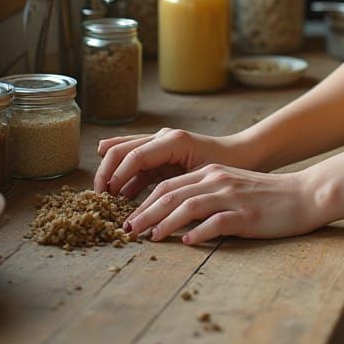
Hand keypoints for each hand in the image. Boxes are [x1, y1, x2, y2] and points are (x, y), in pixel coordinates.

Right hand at [94, 128, 248, 199]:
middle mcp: (163, 137)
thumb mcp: (203, 176)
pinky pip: (136, 165)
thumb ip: (176, 186)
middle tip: (98, 199)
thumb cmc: (229, 164)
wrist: (246, 155)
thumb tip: (149, 206)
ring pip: (124, 154)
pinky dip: (124, 180)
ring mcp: (161, 144)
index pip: (132, 155)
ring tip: (105, 200)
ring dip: (111, 175)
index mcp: (172, 140)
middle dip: (105, 172)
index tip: (105, 199)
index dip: (115, 176)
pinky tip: (120, 199)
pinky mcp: (162, 155)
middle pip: (120, 149)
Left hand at [122, 164, 324, 243]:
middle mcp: (218, 180)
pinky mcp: (245, 215)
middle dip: (144, 212)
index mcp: (212, 172)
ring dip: (164, 223)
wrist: (304, 194)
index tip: (129, 218)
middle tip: (127, 229)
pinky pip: (216, 223)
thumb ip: (206, 193)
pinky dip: (199, 232)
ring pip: (188, 206)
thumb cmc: (267, 195)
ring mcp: (232, 197)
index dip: (144, 201)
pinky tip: (188, 242)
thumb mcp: (232, 186)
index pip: (168, 184)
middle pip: (171, 193)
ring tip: (150, 238)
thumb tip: (174, 214)